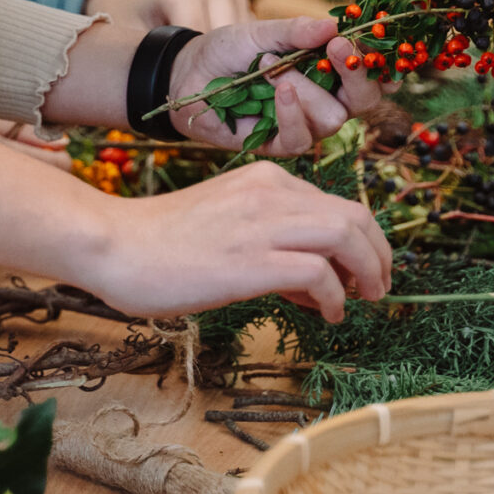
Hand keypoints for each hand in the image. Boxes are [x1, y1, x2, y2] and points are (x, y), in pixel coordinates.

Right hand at [82, 160, 393, 321]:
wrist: (114, 244)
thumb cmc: (161, 242)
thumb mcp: (227, 224)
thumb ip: (271, 240)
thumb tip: (315, 280)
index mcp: (265, 179)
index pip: (337, 204)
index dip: (360, 241)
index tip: (356, 274)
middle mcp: (270, 192)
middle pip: (355, 215)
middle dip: (379, 254)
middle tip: (378, 288)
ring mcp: (261, 223)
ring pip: (347, 234)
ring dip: (369, 271)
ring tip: (365, 299)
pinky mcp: (250, 260)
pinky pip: (319, 271)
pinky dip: (335, 295)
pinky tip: (325, 314)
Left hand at [162, 16, 383, 154]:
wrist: (187, 74)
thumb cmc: (228, 50)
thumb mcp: (261, 32)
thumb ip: (295, 31)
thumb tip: (333, 25)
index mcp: (328, 69)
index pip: (371, 70)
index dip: (379, 61)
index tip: (370, 41)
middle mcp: (325, 98)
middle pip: (366, 99)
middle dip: (356, 73)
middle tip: (336, 47)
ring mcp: (304, 123)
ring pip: (333, 117)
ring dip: (307, 88)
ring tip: (272, 65)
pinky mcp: (279, 144)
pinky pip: (301, 137)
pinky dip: (292, 111)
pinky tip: (279, 89)